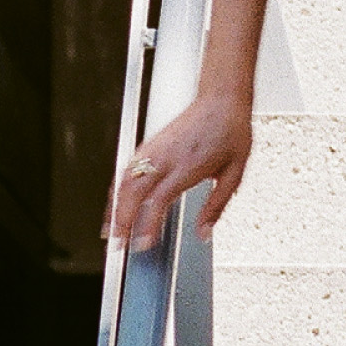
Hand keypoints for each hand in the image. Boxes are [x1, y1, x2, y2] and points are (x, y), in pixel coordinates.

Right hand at [106, 89, 255, 248]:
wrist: (221, 99)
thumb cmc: (229, 130)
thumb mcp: (234, 173)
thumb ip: (216, 206)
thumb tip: (205, 232)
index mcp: (187, 166)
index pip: (158, 200)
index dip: (147, 224)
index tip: (142, 245)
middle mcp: (166, 157)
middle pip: (133, 193)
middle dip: (122, 221)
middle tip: (119, 246)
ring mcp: (154, 150)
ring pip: (124, 181)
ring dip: (114, 207)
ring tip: (110, 230)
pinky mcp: (149, 144)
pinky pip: (126, 169)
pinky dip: (116, 190)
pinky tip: (115, 202)